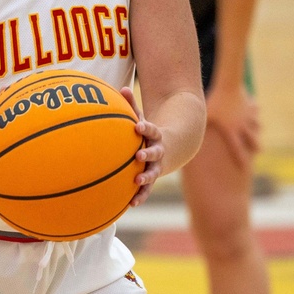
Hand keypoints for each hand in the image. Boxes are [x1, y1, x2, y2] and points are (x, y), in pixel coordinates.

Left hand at [120, 87, 164, 207]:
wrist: (171, 148)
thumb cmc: (147, 132)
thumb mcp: (141, 117)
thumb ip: (132, 105)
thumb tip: (121, 88)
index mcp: (154, 135)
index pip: (151, 130)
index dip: (145, 128)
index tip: (138, 127)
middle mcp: (158, 151)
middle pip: (155, 152)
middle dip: (148, 154)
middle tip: (139, 156)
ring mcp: (157, 166)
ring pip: (153, 173)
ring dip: (145, 178)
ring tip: (137, 182)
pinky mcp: (152, 179)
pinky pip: (146, 189)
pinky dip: (140, 196)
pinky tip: (130, 204)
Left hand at [205, 82, 260, 168]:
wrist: (229, 86)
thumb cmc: (214, 101)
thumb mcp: (205, 116)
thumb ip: (199, 128)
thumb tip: (187, 139)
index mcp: (231, 130)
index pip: (236, 149)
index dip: (241, 160)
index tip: (244, 169)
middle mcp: (242, 126)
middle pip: (253, 141)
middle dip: (256, 147)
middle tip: (257, 151)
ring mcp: (248, 116)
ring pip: (257, 126)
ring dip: (256, 129)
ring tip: (255, 131)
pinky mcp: (250, 107)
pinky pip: (255, 111)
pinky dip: (255, 112)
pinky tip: (254, 110)